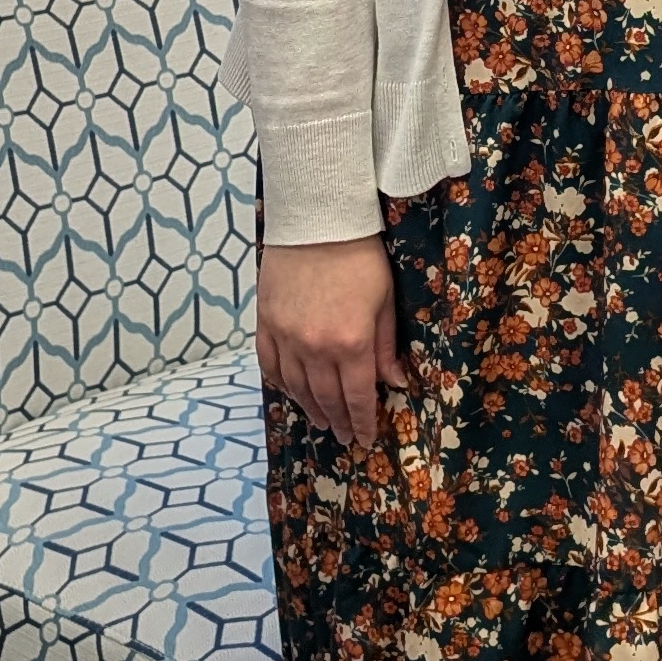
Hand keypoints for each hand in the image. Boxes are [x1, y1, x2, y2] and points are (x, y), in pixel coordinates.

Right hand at [257, 234, 401, 449]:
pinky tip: (291, 392)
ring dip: (310, 407)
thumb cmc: (361, 258)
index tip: (365, 438)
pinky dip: (281, 383)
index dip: (362, 422)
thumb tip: (395, 382)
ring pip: (297, 387)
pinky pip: (270, 365)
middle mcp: (316, 348)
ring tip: (320, 420)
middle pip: (326, 398)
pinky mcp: (266, 323)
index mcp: (351, 344)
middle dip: (338, 420)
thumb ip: (386, 347)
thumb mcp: (385, 302)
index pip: (358, 397)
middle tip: (343, 435)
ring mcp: (286, 337)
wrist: (319, 222)